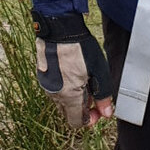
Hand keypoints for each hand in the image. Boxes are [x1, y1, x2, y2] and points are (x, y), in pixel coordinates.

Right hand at [31, 10, 113, 127]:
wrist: (59, 27)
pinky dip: (64, 86)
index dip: (90, 120)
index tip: (97, 108)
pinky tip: (72, 70)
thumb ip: (103, 95)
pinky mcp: (42, 74)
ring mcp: (46, 84)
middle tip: (92, 90)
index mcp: (69, 96)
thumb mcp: (99, 71)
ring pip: (61, 100)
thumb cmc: (80, 47)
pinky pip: (55, 88)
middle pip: (69, 112)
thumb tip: (107, 113)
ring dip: (73, 96)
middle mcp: (54, 94)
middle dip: (82, 107)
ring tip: (82, 77)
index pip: (77, 122)